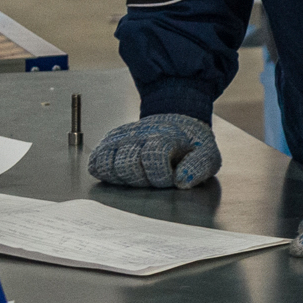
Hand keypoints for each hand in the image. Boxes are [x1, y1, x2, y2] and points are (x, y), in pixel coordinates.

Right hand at [86, 112, 221, 188]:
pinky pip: (96, 163)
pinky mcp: (108, 144)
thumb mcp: (207, 154)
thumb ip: (199, 167)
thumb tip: (181, 180)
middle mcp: (138, 135)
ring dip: (124, 177)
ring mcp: (121, 139)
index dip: (161, 175)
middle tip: (153, 178)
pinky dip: (104, 172)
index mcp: (165, 135)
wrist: (176, 122)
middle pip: (128, 164)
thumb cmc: (190, 144)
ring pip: (109, 164)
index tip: (170, 179)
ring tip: (139, 175)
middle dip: (142, 179)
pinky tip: (121, 173)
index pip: (153, 155)